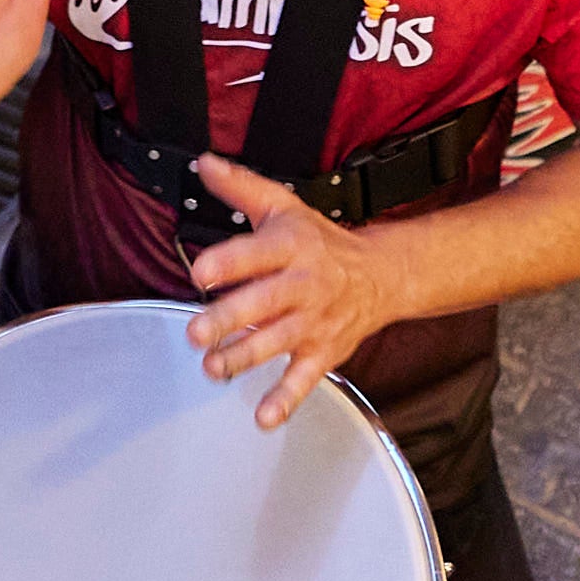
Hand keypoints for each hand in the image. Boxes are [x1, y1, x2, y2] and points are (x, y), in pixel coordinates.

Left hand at [183, 156, 400, 428]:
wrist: (382, 276)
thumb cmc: (321, 242)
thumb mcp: (284, 206)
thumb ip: (241, 187)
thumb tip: (203, 163)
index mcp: (292, 245)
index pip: (259, 252)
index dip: (230, 261)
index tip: (200, 272)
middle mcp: (304, 284)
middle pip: (265, 302)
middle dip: (230, 319)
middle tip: (197, 332)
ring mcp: (314, 321)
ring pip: (279, 342)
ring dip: (246, 358)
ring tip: (214, 368)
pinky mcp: (323, 352)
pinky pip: (305, 379)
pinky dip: (285, 400)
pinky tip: (263, 416)